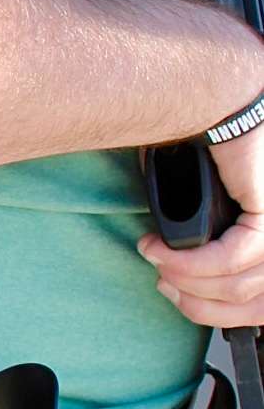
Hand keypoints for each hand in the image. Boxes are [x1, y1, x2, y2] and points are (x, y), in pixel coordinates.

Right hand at [141, 129, 263, 327]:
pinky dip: (191, 263)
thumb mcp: (208, 202)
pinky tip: (163, 254)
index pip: (263, 298)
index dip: (219, 311)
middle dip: (200, 304)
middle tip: (165, 286)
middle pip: (254, 299)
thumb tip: (188, 269)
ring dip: (187, 282)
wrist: (214, 97)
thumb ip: (212, 236)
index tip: (178, 295)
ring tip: (156, 262)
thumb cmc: (206, 139)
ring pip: (240, 283)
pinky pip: (232, 257)